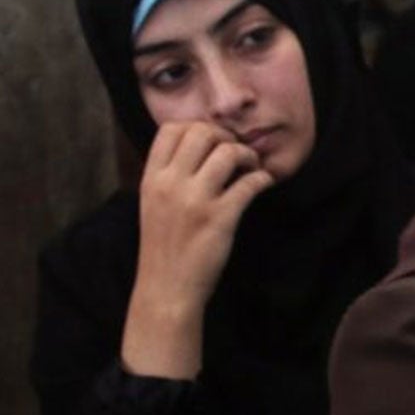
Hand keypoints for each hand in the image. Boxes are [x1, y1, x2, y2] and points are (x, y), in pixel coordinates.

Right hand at [122, 121, 273, 376]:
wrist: (166, 288)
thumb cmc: (163, 247)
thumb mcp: (152, 204)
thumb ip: (168, 176)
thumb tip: (197, 147)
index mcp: (151, 178)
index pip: (171, 129)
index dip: (196, 127)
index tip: (212, 141)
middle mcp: (170, 184)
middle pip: (202, 133)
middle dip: (225, 137)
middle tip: (236, 152)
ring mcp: (195, 200)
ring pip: (228, 152)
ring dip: (246, 155)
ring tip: (250, 167)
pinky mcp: (220, 218)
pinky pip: (249, 183)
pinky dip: (262, 178)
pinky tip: (262, 184)